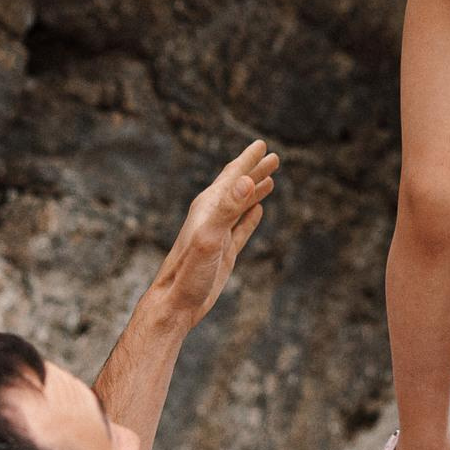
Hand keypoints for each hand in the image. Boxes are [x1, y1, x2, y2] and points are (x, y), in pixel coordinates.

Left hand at [148, 139, 279, 327]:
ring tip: (271, 180)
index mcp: (208, 207)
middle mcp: (212, 216)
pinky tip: (258, 210)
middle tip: (274, 157)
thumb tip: (247, 180)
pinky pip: (241, 228)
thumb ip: (228, 208)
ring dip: (255, 191)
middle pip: (238, 187)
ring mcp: (218, 234)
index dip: (248, 160)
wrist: (175, 304)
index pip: (232, 176)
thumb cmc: (188, 272)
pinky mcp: (223, 252)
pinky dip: (250, 216)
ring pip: (240, 205)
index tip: (262, 145)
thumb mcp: (209, 237)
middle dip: (255, 171)